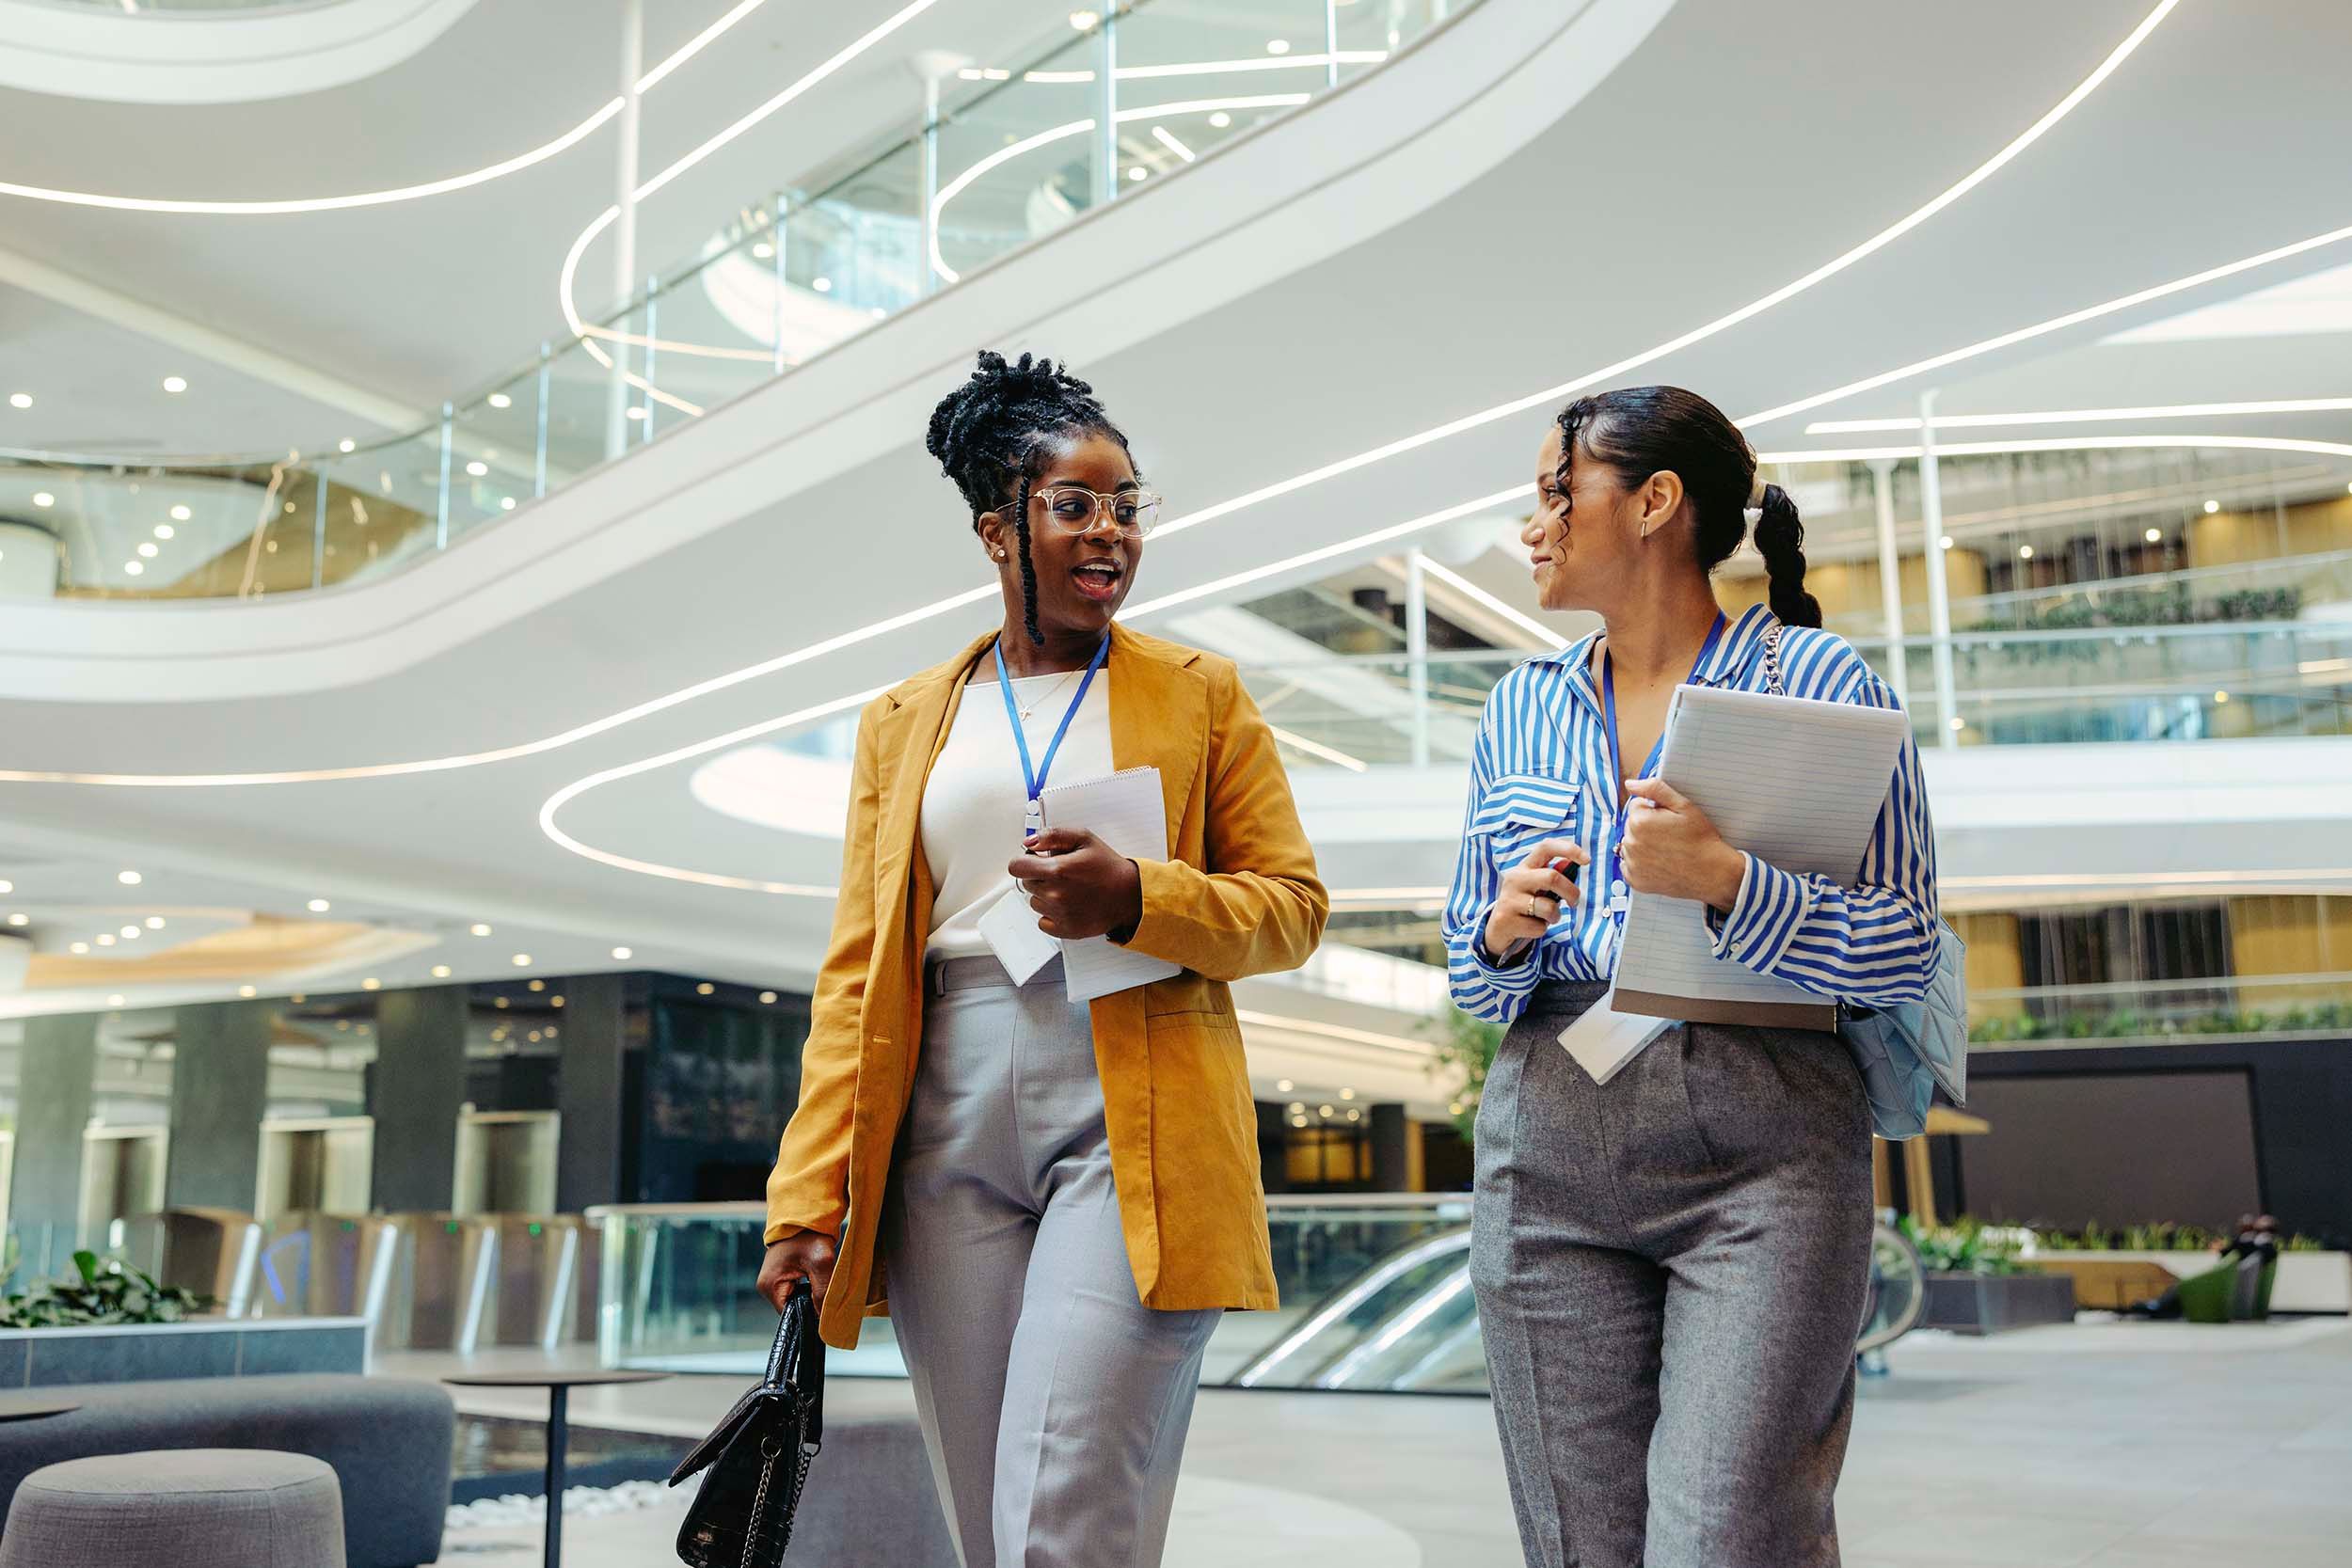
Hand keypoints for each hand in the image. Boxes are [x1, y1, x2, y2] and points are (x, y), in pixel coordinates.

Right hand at [758, 1232, 836, 1314]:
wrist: (806, 1217)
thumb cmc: (809, 1236)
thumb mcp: (820, 1263)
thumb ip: (822, 1292)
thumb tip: (824, 1318)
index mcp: (769, 1286)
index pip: (790, 1314)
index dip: (809, 1313)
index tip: (825, 1309)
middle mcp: (766, 1286)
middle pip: (792, 1307)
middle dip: (810, 1302)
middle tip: (825, 1292)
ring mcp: (771, 1281)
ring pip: (795, 1299)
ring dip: (809, 1294)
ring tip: (820, 1281)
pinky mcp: (780, 1276)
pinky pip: (795, 1291)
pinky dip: (807, 1288)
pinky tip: (815, 1278)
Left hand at [1006, 827, 1143, 940]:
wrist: (1129, 895)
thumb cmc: (1108, 867)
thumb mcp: (1083, 839)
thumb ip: (1053, 836)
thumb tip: (1029, 842)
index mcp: (1058, 870)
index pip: (1016, 867)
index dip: (1024, 861)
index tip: (1034, 861)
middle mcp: (1055, 894)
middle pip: (1026, 883)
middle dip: (1039, 876)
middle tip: (1061, 873)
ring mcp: (1059, 914)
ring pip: (1034, 902)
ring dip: (1045, 895)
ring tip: (1069, 889)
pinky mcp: (1065, 929)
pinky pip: (1043, 922)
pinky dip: (1051, 914)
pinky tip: (1068, 905)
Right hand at [1481, 838, 1587, 960]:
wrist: (1496, 928)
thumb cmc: (1524, 903)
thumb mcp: (1537, 887)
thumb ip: (1553, 875)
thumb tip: (1570, 864)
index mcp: (1524, 867)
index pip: (1546, 847)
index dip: (1568, 849)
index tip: (1587, 860)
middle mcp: (1515, 879)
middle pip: (1552, 877)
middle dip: (1571, 892)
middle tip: (1574, 903)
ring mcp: (1509, 899)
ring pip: (1548, 907)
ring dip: (1555, 916)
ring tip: (1547, 918)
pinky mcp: (1506, 920)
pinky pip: (1538, 927)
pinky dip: (1541, 930)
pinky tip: (1531, 927)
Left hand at [1619, 778, 1745, 909]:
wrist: (1712, 872)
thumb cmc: (1701, 839)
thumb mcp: (1684, 806)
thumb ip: (1655, 789)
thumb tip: (1631, 783)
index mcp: (1639, 821)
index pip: (1637, 806)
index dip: (1655, 811)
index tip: (1669, 821)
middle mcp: (1630, 843)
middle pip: (1632, 825)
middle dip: (1647, 827)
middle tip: (1670, 837)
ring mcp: (1632, 864)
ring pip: (1631, 845)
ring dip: (1642, 845)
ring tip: (1666, 850)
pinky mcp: (1635, 880)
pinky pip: (1630, 865)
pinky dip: (1641, 864)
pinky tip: (1660, 863)